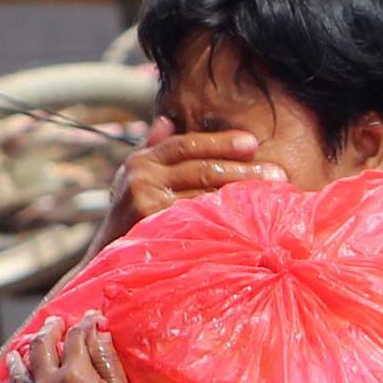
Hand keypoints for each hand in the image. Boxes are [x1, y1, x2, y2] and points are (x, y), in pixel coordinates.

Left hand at [16, 312, 158, 382]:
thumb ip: (107, 361)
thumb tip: (97, 330)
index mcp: (73, 374)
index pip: (77, 337)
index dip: (86, 324)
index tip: (93, 317)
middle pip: (41, 347)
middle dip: (49, 330)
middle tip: (54, 321)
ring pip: (20, 372)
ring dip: (20, 355)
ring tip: (19, 347)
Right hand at [106, 119, 283, 235]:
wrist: (104, 262)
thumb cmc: (126, 220)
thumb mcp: (132, 180)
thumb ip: (152, 149)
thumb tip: (168, 119)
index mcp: (140, 161)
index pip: (186, 144)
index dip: (221, 142)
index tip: (252, 142)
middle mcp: (140, 178)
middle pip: (201, 168)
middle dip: (242, 169)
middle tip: (278, 174)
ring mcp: (145, 203)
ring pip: (203, 194)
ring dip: (240, 195)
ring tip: (272, 196)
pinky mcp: (153, 227)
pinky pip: (197, 219)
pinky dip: (224, 218)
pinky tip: (247, 219)